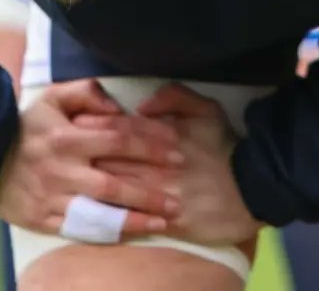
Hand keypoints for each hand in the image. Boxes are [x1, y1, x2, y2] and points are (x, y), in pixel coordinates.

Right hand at [0, 78, 183, 236]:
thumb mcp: (53, 96)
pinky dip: (109, 233)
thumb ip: (87, 92)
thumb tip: (117, 106)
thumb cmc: (26, 124)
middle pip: (115, 182)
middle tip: (180, 194)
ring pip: (102, 212)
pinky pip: (83, 229)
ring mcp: (54, 197)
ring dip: (136, 217)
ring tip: (166, 221)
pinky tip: (133, 233)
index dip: (149, 144)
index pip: (118, 139)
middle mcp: (63, 169)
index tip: (176, 150)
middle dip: (150, 190)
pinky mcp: (45, 219)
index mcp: (67, 136)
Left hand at [78, 83, 262, 244]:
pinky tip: (97, 213)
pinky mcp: (172, 222)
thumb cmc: (225, 144)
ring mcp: (166, 195)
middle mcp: (162, 165)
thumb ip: (175, 97)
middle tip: (63, 151)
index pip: (123, 130)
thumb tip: (143, 105)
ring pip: (121, 191)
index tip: (75, 123)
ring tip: (73, 179)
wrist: (255, 186)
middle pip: (115, 159)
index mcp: (167, 135)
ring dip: (94, 186)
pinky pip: (137, 219)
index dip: (97, 126)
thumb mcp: (206, 108)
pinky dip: (116, 216)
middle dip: (87, 156)